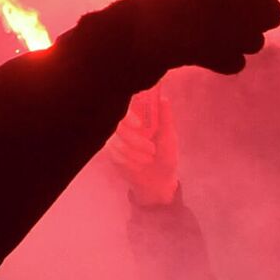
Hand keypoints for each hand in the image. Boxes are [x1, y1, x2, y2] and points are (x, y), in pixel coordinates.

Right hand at [109, 90, 181, 205]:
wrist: (158, 180)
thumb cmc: (166, 154)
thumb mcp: (169, 137)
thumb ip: (165, 118)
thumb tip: (163, 99)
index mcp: (139, 115)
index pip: (125, 106)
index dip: (129, 115)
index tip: (140, 125)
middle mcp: (124, 123)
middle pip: (118, 125)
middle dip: (135, 140)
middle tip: (152, 149)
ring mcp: (115, 137)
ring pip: (116, 142)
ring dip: (135, 153)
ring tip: (150, 158)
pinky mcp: (111, 152)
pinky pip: (114, 154)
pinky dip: (130, 161)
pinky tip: (140, 165)